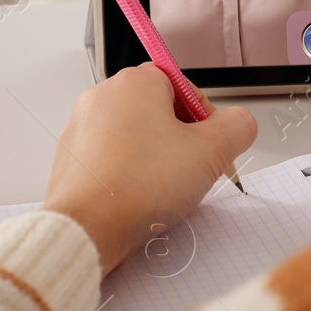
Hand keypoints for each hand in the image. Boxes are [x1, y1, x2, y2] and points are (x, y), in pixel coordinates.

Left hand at [42, 64, 255, 276]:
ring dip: (154, 160)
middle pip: (158, 111)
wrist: (87, 227)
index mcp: (135, 83)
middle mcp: (103, 97)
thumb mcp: (212, 152)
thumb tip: (239, 124)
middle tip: (186, 170)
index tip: (206, 146)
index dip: (203, 118)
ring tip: (160, 189)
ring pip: (135, 137)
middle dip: (178, 141)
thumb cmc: (138, 187)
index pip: (184, 86)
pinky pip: (112, 159)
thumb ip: (238, 127)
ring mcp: (82, 127)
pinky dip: (128, 175)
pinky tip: (137, 198)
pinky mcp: (71, 158)